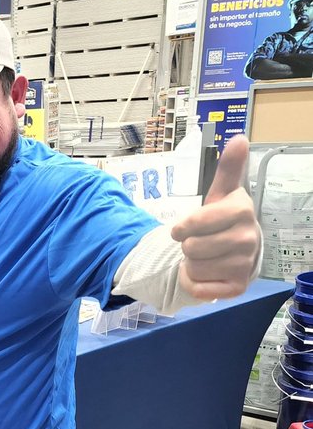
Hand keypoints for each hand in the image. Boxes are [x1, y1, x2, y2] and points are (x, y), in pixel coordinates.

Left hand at [171, 135, 260, 300]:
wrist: (239, 252)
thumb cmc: (224, 220)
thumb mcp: (222, 193)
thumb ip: (228, 168)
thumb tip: (239, 139)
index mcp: (241, 211)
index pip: (195, 222)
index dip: (182, 228)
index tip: (182, 229)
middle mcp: (247, 238)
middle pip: (191, 248)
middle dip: (188, 246)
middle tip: (199, 243)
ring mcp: (243, 265)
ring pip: (193, 268)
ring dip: (190, 264)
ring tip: (205, 257)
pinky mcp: (237, 287)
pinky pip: (198, 289)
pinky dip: (193, 283)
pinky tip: (205, 274)